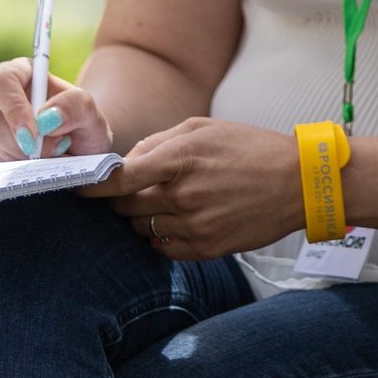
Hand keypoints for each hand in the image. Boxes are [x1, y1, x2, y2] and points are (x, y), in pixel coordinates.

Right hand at [0, 59, 109, 163]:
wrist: (82, 149)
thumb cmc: (83, 122)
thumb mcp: (89, 110)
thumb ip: (75, 106)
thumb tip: (47, 117)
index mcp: (21, 73)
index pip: (0, 80)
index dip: (13, 108)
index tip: (34, 133)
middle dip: (25, 143)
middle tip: (57, 146)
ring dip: (25, 156)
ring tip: (53, 151)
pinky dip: (17, 168)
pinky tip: (37, 162)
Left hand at [80, 117, 305, 260]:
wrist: (299, 183)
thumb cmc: (251, 149)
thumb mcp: (204, 128)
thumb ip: (158, 142)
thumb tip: (124, 164)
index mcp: (182, 158)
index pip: (118, 180)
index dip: (91, 186)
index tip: (78, 187)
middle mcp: (184, 195)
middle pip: (124, 208)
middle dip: (123, 200)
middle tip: (138, 191)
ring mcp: (195, 225)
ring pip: (141, 229)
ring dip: (145, 217)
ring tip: (171, 203)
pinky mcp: (206, 249)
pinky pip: (162, 248)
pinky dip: (163, 236)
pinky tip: (183, 220)